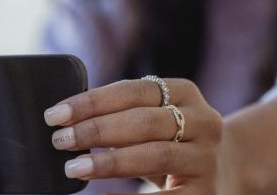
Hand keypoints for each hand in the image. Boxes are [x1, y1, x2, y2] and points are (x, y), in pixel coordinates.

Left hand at [43, 78, 223, 193]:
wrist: (222, 171)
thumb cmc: (168, 141)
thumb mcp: (152, 119)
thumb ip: (120, 114)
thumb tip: (65, 120)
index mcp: (184, 92)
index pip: (132, 91)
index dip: (91, 101)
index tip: (55, 114)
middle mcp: (204, 120)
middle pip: (143, 121)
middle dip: (96, 130)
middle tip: (60, 140)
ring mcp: (208, 156)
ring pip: (155, 154)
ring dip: (109, 162)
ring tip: (74, 167)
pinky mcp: (206, 191)